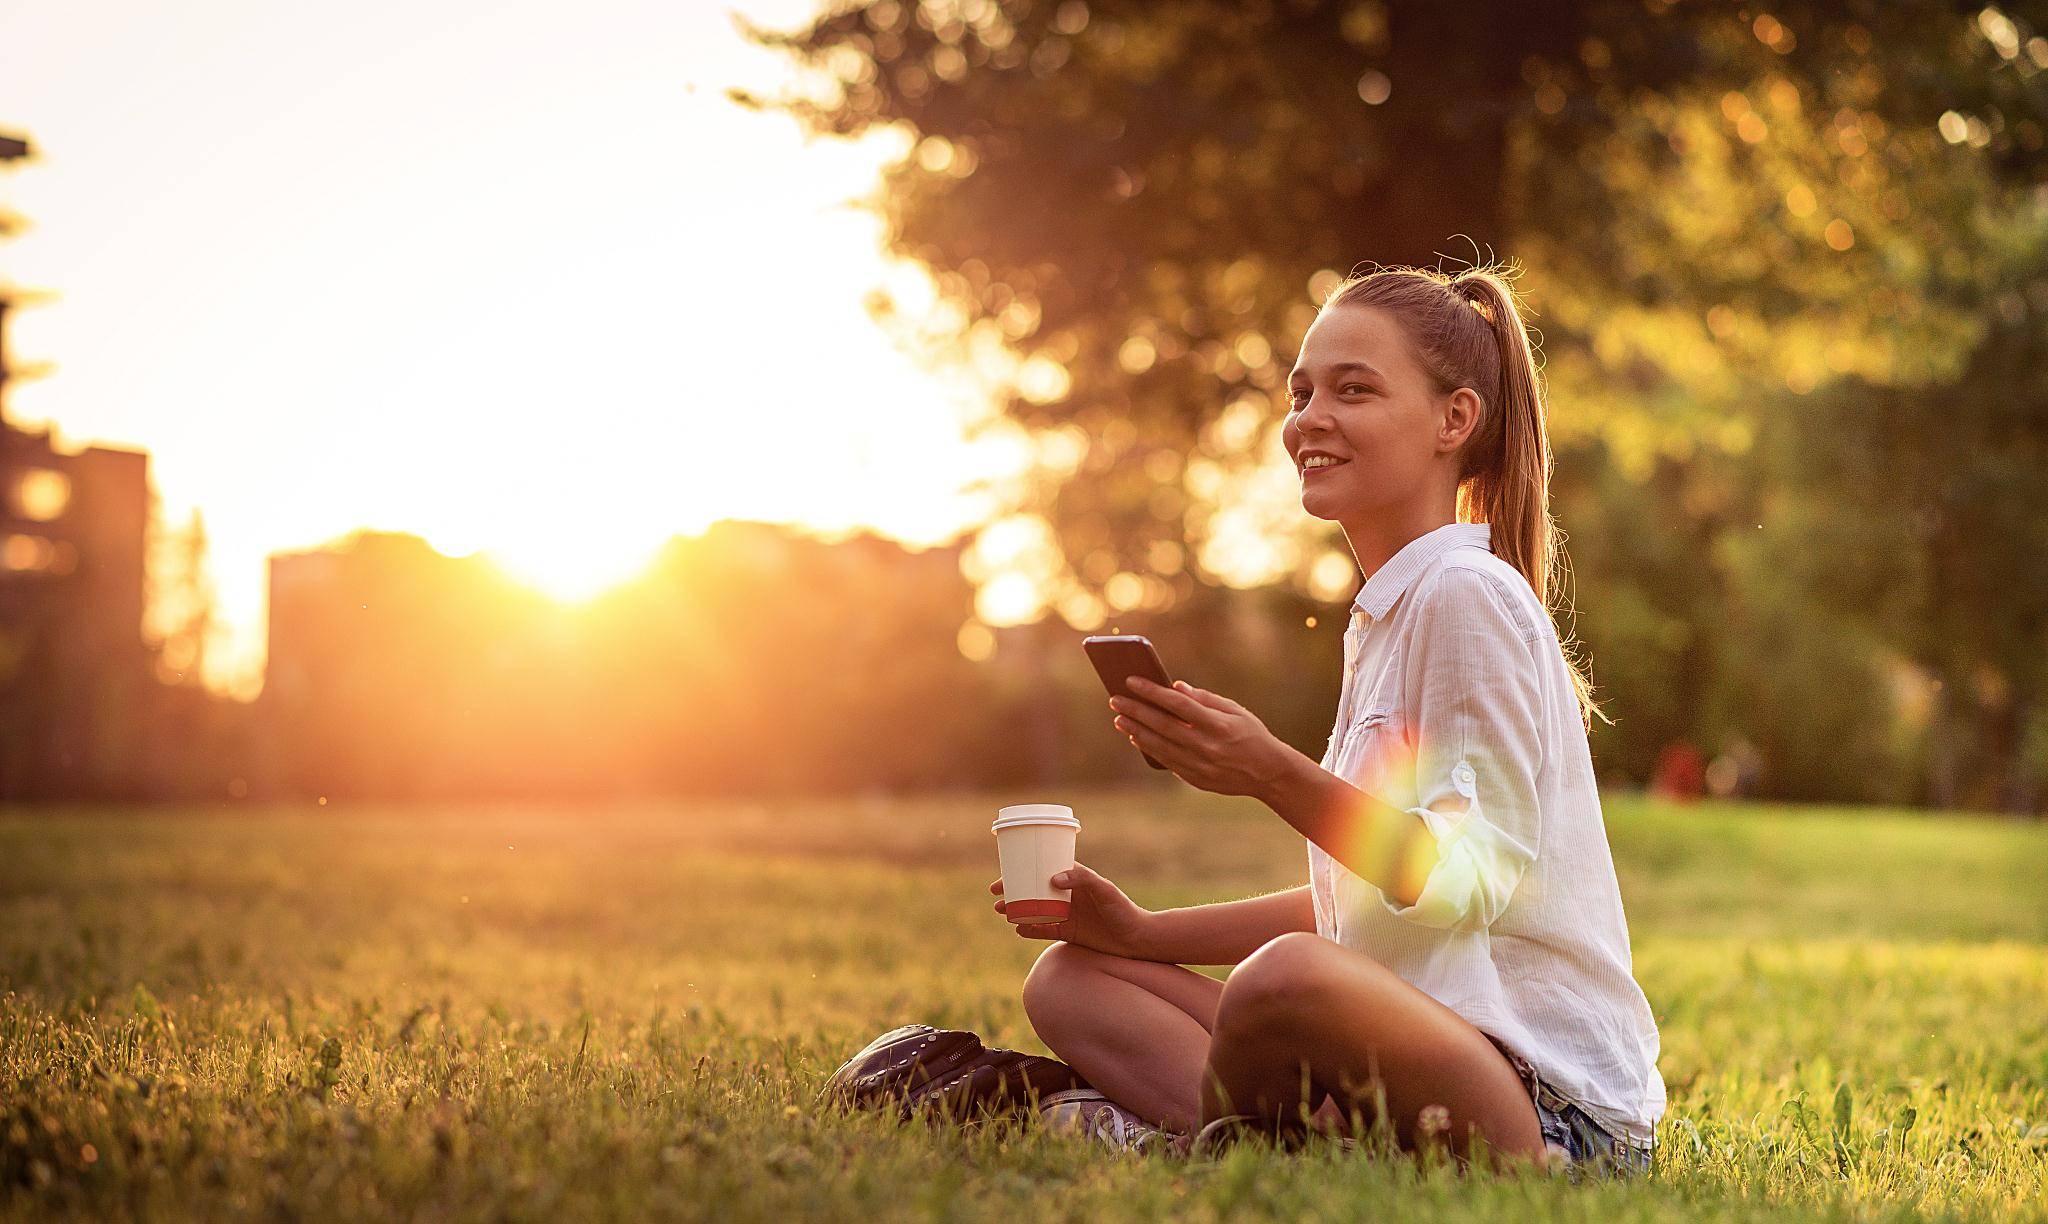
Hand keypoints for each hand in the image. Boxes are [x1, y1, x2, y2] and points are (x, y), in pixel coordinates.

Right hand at [989, 861, 1155, 957]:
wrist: (1137, 940)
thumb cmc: (1123, 910)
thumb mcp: (1104, 889)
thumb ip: (1081, 879)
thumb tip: (1052, 879)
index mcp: (1074, 880)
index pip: (1043, 869)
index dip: (1023, 869)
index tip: (1005, 873)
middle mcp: (1067, 895)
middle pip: (1033, 889)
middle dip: (1013, 890)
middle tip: (995, 896)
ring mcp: (1066, 914)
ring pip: (1034, 910)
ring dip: (1017, 910)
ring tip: (1001, 911)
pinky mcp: (1069, 933)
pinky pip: (1043, 930)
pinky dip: (1030, 929)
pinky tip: (1018, 930)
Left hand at [1108, 677, 1303, 801]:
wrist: (1268, 773)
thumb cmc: (1252, 735)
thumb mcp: (1235, 711)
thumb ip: (1205, 699)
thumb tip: (1175, 687)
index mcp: (1218, 725)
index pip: (1178, 705)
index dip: (1152, 692)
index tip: (1132, 681)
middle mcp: (1207, 746)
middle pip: (1163, 725)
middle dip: (1136, 711)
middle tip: (1115, 699)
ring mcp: (1200, 765)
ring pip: (1159, 746)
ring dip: (1135, 731)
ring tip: (1119, 718)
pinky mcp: (1195, 778)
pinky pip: (1166, 761)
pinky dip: (1148, 748)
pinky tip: (1136, 737)